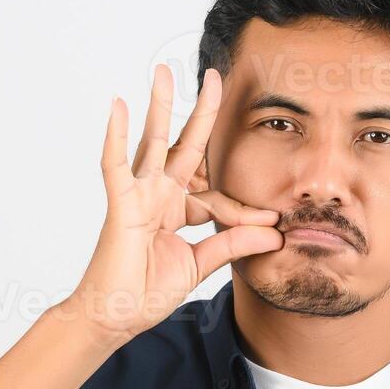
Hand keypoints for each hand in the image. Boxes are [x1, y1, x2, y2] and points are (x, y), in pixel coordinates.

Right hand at [62, 63, 282, 345]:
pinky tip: (120, 106)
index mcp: (177, 211)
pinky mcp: (120, 205)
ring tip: (162, 71)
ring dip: (158, 106)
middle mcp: (158, 196)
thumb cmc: (146, 292)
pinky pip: (116, 165)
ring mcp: (138, 197)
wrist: (115, 317)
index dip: (246, 211)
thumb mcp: (200, 264)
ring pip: (151, 143)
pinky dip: (116, 136)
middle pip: (183, 146)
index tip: (273, 224)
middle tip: (214, 76)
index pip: (217, 197)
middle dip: (199, 112)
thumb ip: (232, 245)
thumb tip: (274, 234)